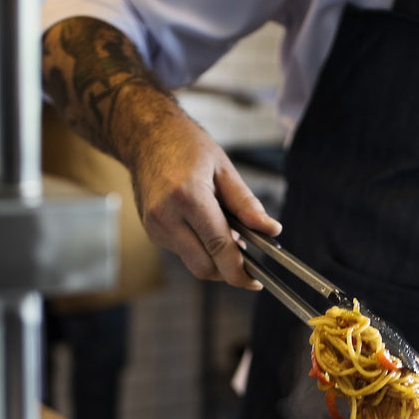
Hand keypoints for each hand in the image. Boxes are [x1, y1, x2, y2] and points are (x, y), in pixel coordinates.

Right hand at [124, 111, 279, 288]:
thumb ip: (247, 204)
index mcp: (188, 197)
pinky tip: (206, 227)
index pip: (219, 247)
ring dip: (214, 258)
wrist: (147, 137)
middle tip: (247, 261)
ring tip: (226, 232)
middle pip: (204, 267)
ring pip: (193, 263)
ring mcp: (155, 227)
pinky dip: (200, 248)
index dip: (240, 271)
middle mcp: (166, 216)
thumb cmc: (186, 147)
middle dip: (227, 271)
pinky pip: (183, 253)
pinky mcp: (152, 232)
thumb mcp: (224, 169)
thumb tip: (271, 231)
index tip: (255, 281)